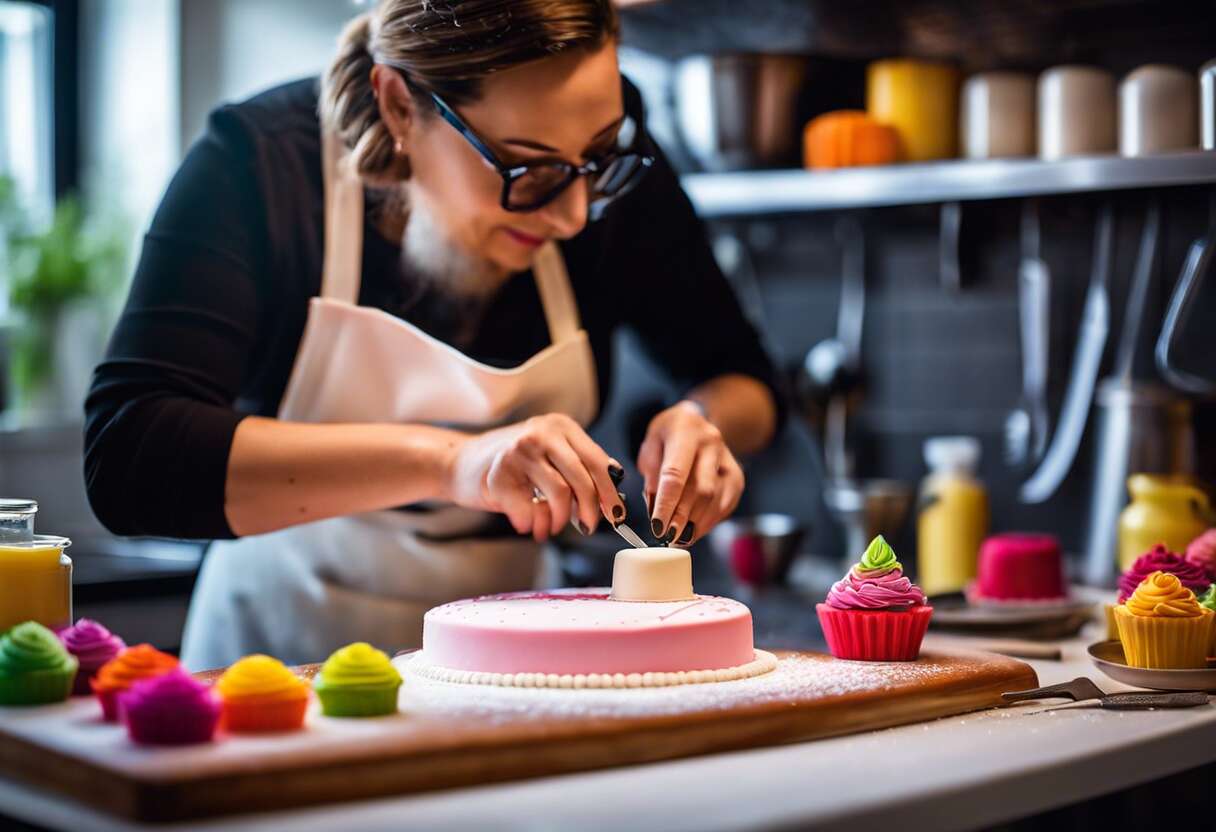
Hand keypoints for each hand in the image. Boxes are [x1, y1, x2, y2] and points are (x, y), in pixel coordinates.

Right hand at [446, 413, 626, 541]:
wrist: (459, 463)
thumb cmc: (509, 465)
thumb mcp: (549, 457)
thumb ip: (578, 469)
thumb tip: (612, 497)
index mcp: (560, 427)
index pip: (597, 460)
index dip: (609, 492)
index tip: (616, 515)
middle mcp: (542, 433)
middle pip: (582, 478)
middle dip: (589, 510)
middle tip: (587, 527)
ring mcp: (519, 451)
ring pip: (560, 493)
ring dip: (559, 520)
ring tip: (550, 528)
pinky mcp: (500, 473)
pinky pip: (529, 508)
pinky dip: (531, 523)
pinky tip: (526, 524)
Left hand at [638, 401, 744, 545]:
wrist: (694, 422)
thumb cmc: (668, 436)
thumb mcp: (650, 447)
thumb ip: (652, 476)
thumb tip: (657, 511)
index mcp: (686, 431)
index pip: (676, 474)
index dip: (667, 504)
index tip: (657, 526)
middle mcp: (712, 444)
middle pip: (700, 490)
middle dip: (682, 518)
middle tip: (667, 537)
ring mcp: (728, 460)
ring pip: (715, 500)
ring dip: (696, 524)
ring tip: (678, 537)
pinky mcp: (737, 477)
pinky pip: (724, 506)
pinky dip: (708, 522)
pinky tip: (694, 529)